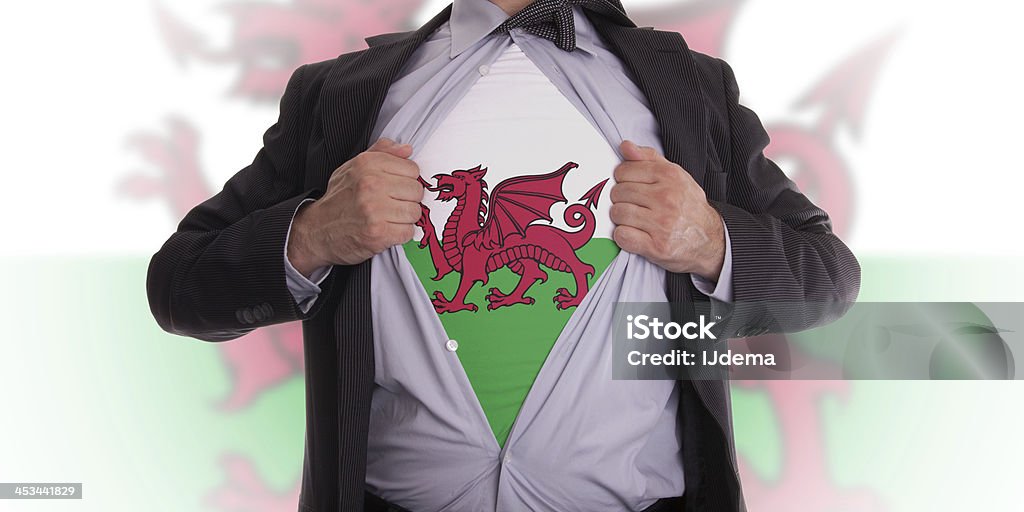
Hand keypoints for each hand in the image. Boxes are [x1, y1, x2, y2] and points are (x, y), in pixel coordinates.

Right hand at [287, 138, 422, 275]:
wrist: (317, 231)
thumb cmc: (338, 200)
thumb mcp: (353, 167)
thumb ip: (381, 153)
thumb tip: (406, 150)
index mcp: (367, 164)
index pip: (412, 169)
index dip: (406, 180)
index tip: (395, 188)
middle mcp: (371, 184)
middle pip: (416, 191)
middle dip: (407, 200)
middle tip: (391, 204)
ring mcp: (375, 209)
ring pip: (415, 212)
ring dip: (405, 218)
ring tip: (388, 217)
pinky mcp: (378, 233)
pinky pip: (408, 232)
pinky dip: (400, 234)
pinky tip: (386, 230)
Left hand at [609, 140, 725, 280]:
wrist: (710, 239)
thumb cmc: (688, 206)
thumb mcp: (675, 175)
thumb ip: (649, 158)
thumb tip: (625, 146)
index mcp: (669, 176)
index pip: (623, 171)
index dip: (623, 180)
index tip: (632, 187)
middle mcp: (666, 198)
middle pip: (618, 193)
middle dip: (621, 200)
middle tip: (634, 206)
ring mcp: (661, 223)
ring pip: (617, 213)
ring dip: (621, 219)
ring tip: (635, 220)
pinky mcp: (656, 246)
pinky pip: (622, 236)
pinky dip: (624, 237)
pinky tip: (635, 234)